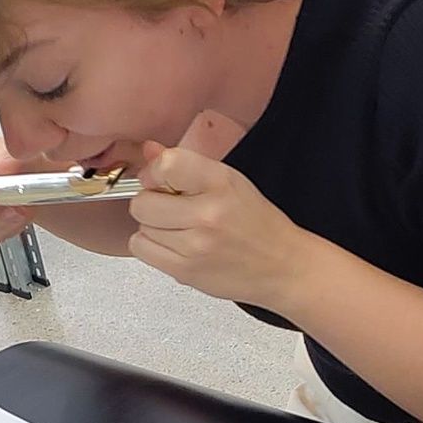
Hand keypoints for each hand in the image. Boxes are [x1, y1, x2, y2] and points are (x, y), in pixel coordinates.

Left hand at [128, 139, 311, 307]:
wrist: (281, 266)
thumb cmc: (258, 225)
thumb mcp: (229, 181)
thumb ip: (185, 165)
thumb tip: (149, 152)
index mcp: (221, 183)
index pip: (167, 165)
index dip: (155, 172)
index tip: (162, 179)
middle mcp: (207, 214)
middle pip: (143, 203)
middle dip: (151, 203)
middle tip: (171, 208)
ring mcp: (195, 245)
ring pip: (141, 228)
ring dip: (154, 228)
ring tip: (180, 229)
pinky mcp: (186, 270)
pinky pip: (142, 250)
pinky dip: (152, 247)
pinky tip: (175, 245)